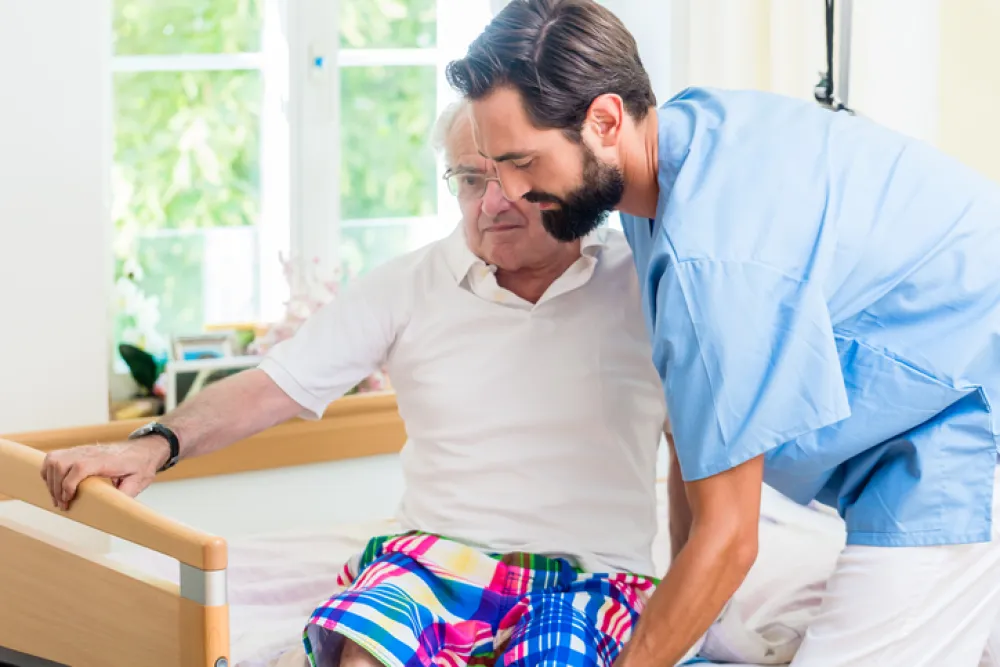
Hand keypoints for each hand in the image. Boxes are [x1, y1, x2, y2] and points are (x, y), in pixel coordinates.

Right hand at [41, 439, 167, 509]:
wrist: (144, 449)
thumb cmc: (141, 465)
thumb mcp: (138, 482)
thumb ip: (125, 495)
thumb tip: (113, 510)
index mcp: (106, 460)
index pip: (80, 467)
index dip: (69, 485)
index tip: (67, 501)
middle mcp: (91, 452)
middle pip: (60, 463)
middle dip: (56, 487)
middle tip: (62, 505)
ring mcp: (82, 450)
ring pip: (54, 460)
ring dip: (50, 480)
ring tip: (57, 497)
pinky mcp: (78, 451)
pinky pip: (54, 457)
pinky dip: (49, 471)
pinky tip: (54, 485)